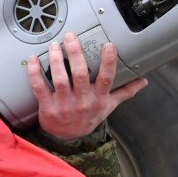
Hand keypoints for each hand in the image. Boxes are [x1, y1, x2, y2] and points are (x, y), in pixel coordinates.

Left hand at [26, 30, 148, 140]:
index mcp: (98, 98)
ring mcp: (64, 104)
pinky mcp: (47, 107)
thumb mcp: (109, 106)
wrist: (69, 139)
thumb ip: (125, 92)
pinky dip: (35, 73)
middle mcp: (82, 101)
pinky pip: (40, 87)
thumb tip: (143, 81)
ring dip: (56, 60)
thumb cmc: (88, 118)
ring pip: (60, 79)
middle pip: (80, 75)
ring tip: (54, 45)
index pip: (106, 79)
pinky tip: (34, 59)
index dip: (109, 62)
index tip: (109, 45)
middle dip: (75, 54)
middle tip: (71, 37)